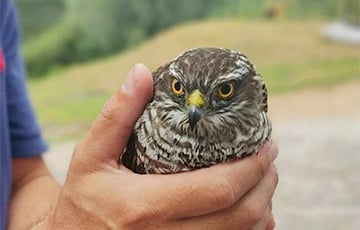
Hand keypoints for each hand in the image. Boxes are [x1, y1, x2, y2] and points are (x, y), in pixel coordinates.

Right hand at [44, 64, 278, 228]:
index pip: (217, 189)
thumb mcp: (90, 155)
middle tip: (269, 159)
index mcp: (143, 208)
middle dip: (265, 185)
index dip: (251, 168)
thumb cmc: (84, 199)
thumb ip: (116, 114)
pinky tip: (253, 211)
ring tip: (263, 180)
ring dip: (262, 207)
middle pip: (240, 217)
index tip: (266, 147)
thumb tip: (141, 73)